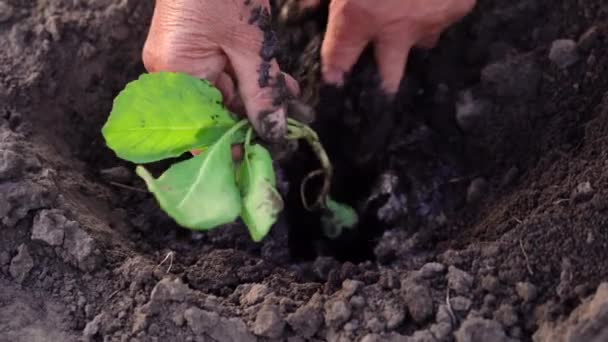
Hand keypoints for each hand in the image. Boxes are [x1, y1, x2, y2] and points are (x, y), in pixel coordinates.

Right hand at [143, 0, 299, 141]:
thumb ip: (262, 91)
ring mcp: (181, 58)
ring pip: (223, 94)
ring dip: (258, 100)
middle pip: (213, 113)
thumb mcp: (250, 44)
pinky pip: (224, 73)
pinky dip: (251, 79)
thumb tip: (273, 131)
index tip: (259, 159)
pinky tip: (281, 88)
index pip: (199, 130)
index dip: (229, 148)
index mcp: (175, 74)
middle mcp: (171, 72)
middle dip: (253, 121)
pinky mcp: (194, 47)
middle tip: (288, 131)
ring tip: (293, 110)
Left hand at [318, 0, 475, 93]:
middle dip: (383, 86)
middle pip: (390, 78)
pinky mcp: (459, 8)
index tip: (335, 80)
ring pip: (422, 43)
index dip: (335, 73)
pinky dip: (437, 8)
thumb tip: (303, 5)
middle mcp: (396, 29)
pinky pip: (444, 17)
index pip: (340, 60)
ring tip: (410, 14)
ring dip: (414, 35)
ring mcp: (430, 22)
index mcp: (360, 17)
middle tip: (381, 88)